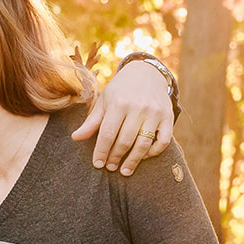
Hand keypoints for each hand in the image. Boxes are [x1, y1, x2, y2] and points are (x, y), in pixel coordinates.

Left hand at [71, 58, 174, 175]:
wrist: (147, 73)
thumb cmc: (121, 90)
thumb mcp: (104, 101)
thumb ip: (91, 121)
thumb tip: (75, 138)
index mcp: (119, 103)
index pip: (108, 133)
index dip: (101, 151)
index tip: (97, 164)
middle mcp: (138, 108)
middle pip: (125, 141)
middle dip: (115, 157)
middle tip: (110, 168)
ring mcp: (155, 113)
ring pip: (144, 144)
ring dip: (133, 161)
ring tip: (124, 171)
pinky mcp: (168, 117)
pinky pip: (163, 141)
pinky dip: (153, 152)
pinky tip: (143, 157)